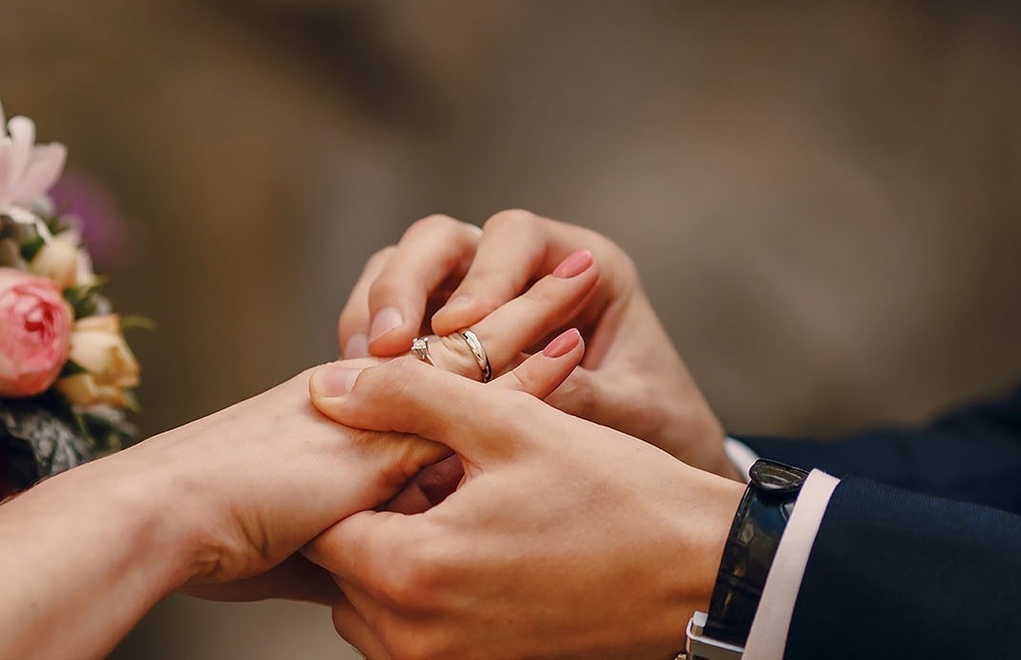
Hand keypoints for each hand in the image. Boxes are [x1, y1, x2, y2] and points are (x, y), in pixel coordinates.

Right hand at [164, 254, 605, 602]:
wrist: (168, 520)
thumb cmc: (213, 537)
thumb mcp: (301, 546)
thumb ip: (352, 547)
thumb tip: (376, 582)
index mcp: (341, 416)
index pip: (428, 374)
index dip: (482, 351)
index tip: (530, 330)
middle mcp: (363, 395)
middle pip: (456, 346)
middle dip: (515, 310)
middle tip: (575, 275)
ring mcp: (376, 405)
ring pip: (469, 352)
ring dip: (531, 319)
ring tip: (585, 282)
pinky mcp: (385, 424)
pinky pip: (470, 392)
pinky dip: (525, 374)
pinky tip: (573, 350)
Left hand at [303, 358, 745, 659]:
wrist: (700, 574)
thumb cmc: (616, 496)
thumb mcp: (509, 424)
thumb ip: (407, 396)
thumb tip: (331, 385)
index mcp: (412, 573)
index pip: (322, 525)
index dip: (352, 477)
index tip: (397, 448)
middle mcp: (415, 638)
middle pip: (341, 570)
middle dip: (373, 518)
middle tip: (436, 475)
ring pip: (372, 604)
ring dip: (399, 554)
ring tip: (465, 506)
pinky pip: (416, 631)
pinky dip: (431, 588)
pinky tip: (486, 543)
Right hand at [338, 210, 737, 478]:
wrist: (651, 481)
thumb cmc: (659, 431)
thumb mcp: (636, 414)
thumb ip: (584, 396)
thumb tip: (514, 388)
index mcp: (581, 262)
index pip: (516, 236)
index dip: (484, 274)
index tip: (459, 328)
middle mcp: (519, 268)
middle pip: (442, 240)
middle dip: (406, 284)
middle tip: (387, 346)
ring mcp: (471, 296)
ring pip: (400, 270)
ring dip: (374, 313)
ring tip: (362, 370)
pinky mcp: (435, 337)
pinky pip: (386, 320)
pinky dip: (368, 348)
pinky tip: (363, 391)